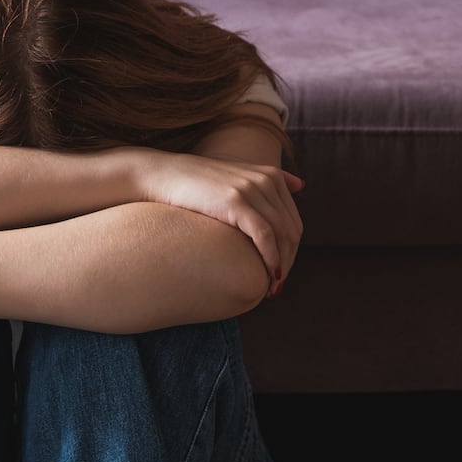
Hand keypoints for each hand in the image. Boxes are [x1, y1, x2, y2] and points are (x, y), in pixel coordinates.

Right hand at [133, 148, 303, 297]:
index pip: (293, 220)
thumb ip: (267, 179)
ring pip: (282, 236)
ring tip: (271, 288)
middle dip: (289, 261)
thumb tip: (301, 185)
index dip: (290, 250)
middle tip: (276, 286)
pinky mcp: (236, 201)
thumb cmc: (194, 181)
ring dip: (281, 266)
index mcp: (270, 174)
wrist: (160, 175)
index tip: (279, 272)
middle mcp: (266, 179)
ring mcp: (252, 189)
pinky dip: (271, 258)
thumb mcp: (235, 173)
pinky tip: (267, 275)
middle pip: (292, 230)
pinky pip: (265, 236)